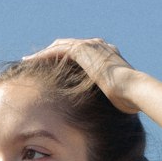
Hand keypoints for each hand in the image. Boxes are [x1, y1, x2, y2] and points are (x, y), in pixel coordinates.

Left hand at [23, 38, 139, 113]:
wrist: (133, 90)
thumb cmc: (128, 100)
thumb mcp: (115, 97)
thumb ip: (105, 97)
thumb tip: (103, 115)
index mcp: (106, 53)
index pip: (80, 52)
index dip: (65, 59)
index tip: (53, 68)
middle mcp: (97, 45)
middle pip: (67, 45)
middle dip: (51, 53)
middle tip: (36, 61)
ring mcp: (90, 45)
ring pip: (60, 45)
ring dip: (43, 53)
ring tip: (29, 61)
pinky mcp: (83, 50)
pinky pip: (57, 50)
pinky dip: (44, 55)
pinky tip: (32, 62)